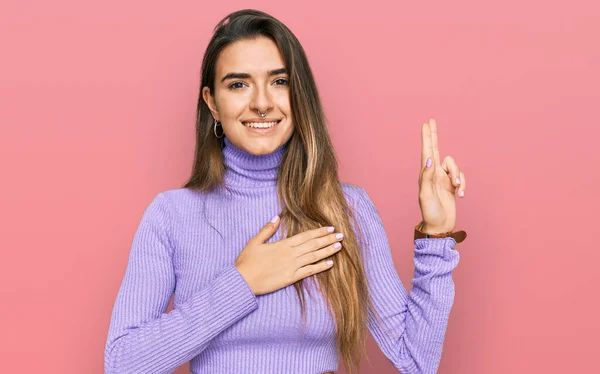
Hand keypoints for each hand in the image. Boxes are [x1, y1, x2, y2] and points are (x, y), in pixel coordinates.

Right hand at [234, 216, 343, 295]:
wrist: (243, 281)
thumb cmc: (247, 261)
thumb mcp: (254, 241)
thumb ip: (267, 229)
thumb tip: (276, 217)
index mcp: (283, 244)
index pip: (306, 236)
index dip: (319, 232)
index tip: (330, 228)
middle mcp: (290, 254)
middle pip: (313, 245)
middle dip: (328, 239)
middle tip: (341, 235)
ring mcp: (292, 266)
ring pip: (314, 257)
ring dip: (328, 251)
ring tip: (339, 246)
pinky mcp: (291, 278)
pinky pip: (309, 271)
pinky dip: (320, 267)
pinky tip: (330, 264)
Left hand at [418, 118, 466, 233]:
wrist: (439, 226)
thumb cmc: (430, 212)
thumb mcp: (426, 194)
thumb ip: (427, 176)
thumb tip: (429, 158)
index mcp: (426, 174)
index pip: (427, 151)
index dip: (427, 137)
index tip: (426, 123)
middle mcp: (434, 173)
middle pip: (436, 150)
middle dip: (434, 136)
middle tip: (431, 121)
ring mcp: (443, 178)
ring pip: (454, 166)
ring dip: (458, 176)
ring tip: (457, 188)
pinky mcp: (452, 185)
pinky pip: (461, 177)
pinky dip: (463, 184)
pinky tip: (460, 195)